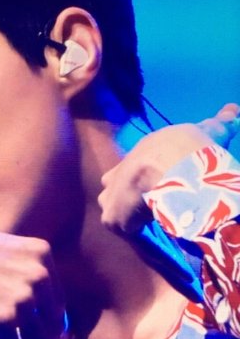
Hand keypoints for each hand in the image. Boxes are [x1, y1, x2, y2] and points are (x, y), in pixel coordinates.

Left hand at [98, 103, 239, 233]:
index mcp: (136, 156)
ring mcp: (110, 196)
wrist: (171, 167)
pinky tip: (140, 230)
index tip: (150, 185)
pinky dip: (128, 229)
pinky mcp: (112, 216)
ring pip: (111, 205)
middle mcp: (116, 173)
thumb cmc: (188, 148)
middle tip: (143, 204)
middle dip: (124, 195)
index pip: (131, 168)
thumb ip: (217, 124)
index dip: (139, 177)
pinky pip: (117, 226)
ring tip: (141, 219)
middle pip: (113, 186)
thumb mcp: (207, 132)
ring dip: (124, 212)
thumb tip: (233, 109)